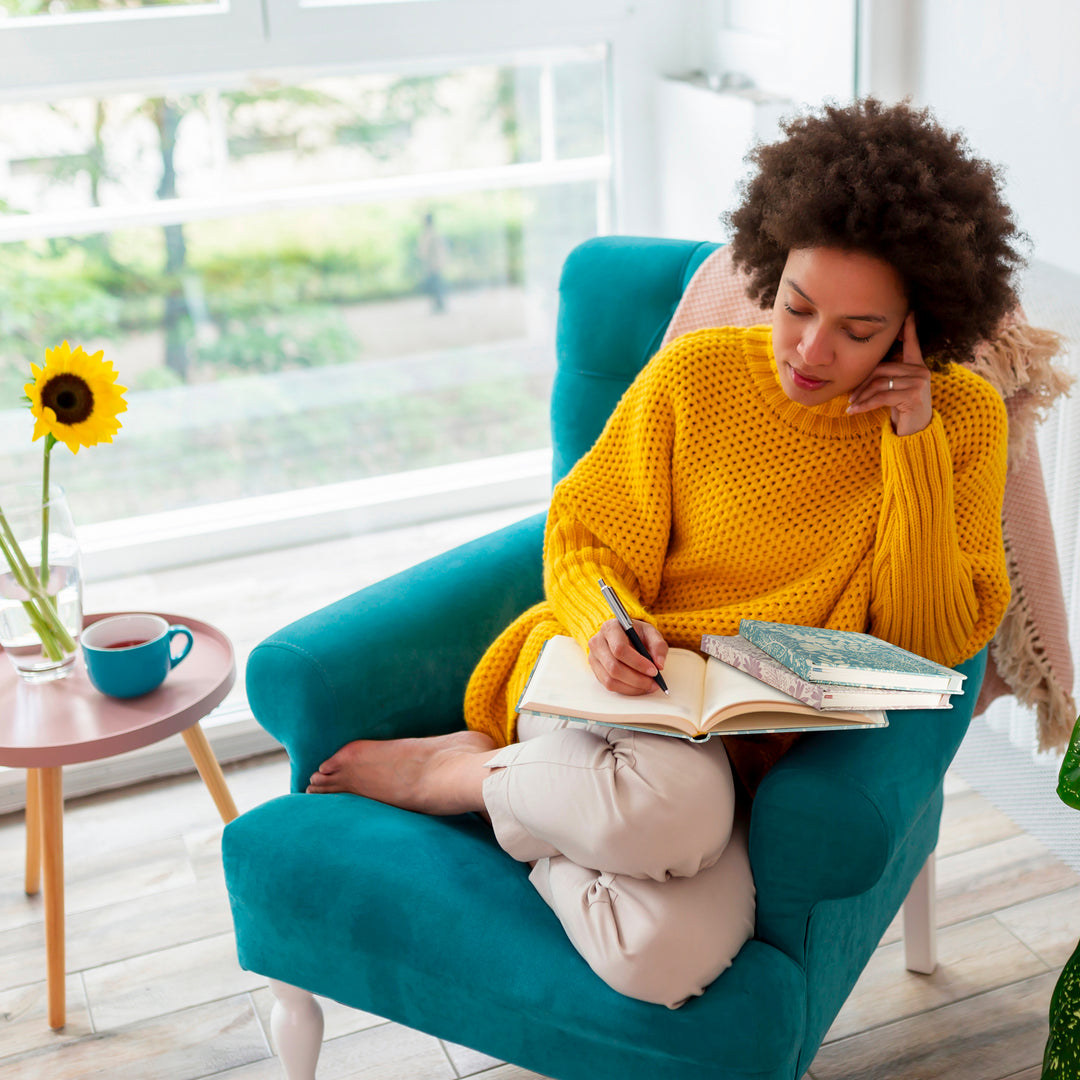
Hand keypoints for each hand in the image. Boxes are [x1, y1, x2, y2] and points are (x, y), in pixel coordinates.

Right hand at [587, 618, 668, 695]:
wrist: (623, 634)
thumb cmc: (636, 633)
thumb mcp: (651, 633)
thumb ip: (658, 646)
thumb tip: (659, 665)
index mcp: (610, 628)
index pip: (620, 649)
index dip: (638, 663)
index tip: (654, 671)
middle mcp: (597, 642)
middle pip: (613, 667)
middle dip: (636, 679)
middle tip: (653, 682)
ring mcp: (594, 657)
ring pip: (610, 679)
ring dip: (632, 687)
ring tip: (648, 686)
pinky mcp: (595, 670)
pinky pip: (609, 685)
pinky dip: (626, 689)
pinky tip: (638, 687)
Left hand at [847, 312, 932, 435]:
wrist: (917, 431)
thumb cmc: (903, 407)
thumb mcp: (895, 388)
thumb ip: (886, 376)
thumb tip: (863, 370)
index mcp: (917, 366)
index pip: (913, 343)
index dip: (910, 328)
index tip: (909, 311)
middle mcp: (920, 371)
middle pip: (882, 369)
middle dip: (863, 383)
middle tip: (850, 396)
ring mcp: (918, 383)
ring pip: (879, 384)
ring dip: (861, 396)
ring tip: (851, 405)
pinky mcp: (913, 396)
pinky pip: (881, 397)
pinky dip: (864, 405)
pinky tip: (852, 412)